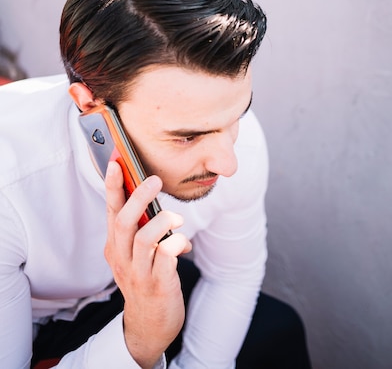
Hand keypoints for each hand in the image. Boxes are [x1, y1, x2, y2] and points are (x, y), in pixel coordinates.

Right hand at [104, 161, 191, 368]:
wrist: (149, 325)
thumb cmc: (146, 279)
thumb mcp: (137, 252)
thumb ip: (143, 227)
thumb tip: (158, 198)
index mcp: (115, 245)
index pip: (110, 210)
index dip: (112, 185)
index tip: (116, 162)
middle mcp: (121, 258)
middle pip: (123, 221)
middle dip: (138, 197)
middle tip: (154, 180)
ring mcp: (138, 273)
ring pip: (143, 238)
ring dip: (162, 222)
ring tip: (176, 218)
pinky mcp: (157, 285)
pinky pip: (166, 257)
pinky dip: (177, 243)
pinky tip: (183, 244)